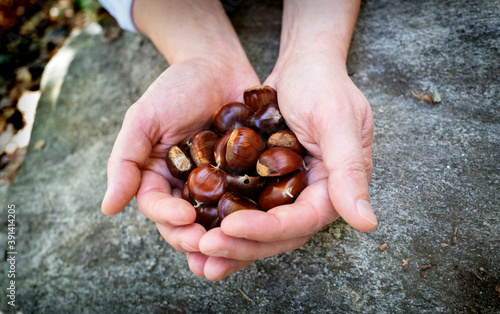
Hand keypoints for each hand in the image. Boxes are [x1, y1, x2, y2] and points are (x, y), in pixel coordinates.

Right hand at [101, 57, 258, 275]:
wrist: (218, 65)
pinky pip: (247, 202)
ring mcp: (217, 185)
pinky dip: (251, 217)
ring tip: (234, 243)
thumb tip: (107, 208)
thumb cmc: (176, 88)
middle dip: (194, 237)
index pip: (156, 206)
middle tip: (209, 243)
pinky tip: (261, 226)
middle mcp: (185, 187)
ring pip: (216, 221)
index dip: (168, 217)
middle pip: (185, 223)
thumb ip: (125, 161)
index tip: (185, 217)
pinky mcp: (245, 178)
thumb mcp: (144, 119)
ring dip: (222, 237)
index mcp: (158, 177)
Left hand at [196, 52, 375, 277]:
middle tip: (203, 247)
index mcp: (334, 188)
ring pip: (259, 229)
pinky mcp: (266, 183)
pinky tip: (197, 232)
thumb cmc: (323, 84)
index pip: (302, 221)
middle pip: (278, 234)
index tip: (231, 227)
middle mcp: (311, 196)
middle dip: (241, 245)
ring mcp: (287, 191)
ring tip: (196, 254)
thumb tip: (367, 223)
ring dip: (229, 244)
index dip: (268, 230)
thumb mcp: (338, 121)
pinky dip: (223, 223)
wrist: (303, 63)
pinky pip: (245, 209)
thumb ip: (350, 171)